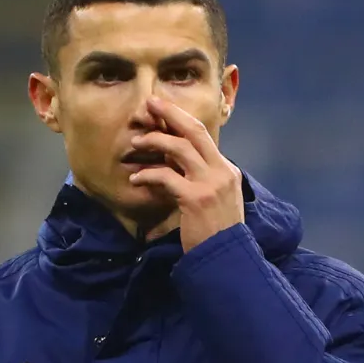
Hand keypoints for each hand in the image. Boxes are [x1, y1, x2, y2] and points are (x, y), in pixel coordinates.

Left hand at [127, 96, 245, 250]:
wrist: (226, 258)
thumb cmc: (217, 233)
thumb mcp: (214, 200)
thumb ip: (199, 179)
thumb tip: (172, 163)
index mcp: (227, 171)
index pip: (203, 136)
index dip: (181, 119)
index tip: (161, 108)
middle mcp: (222, 172)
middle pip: (194, 131)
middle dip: (170, 114)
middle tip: (149, 104)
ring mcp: (210, 184)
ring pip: (179, 148)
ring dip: (154, 142)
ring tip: (137, 143)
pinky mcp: (195, 198)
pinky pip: (166, 176)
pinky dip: (148, 175)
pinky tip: (136, 179)